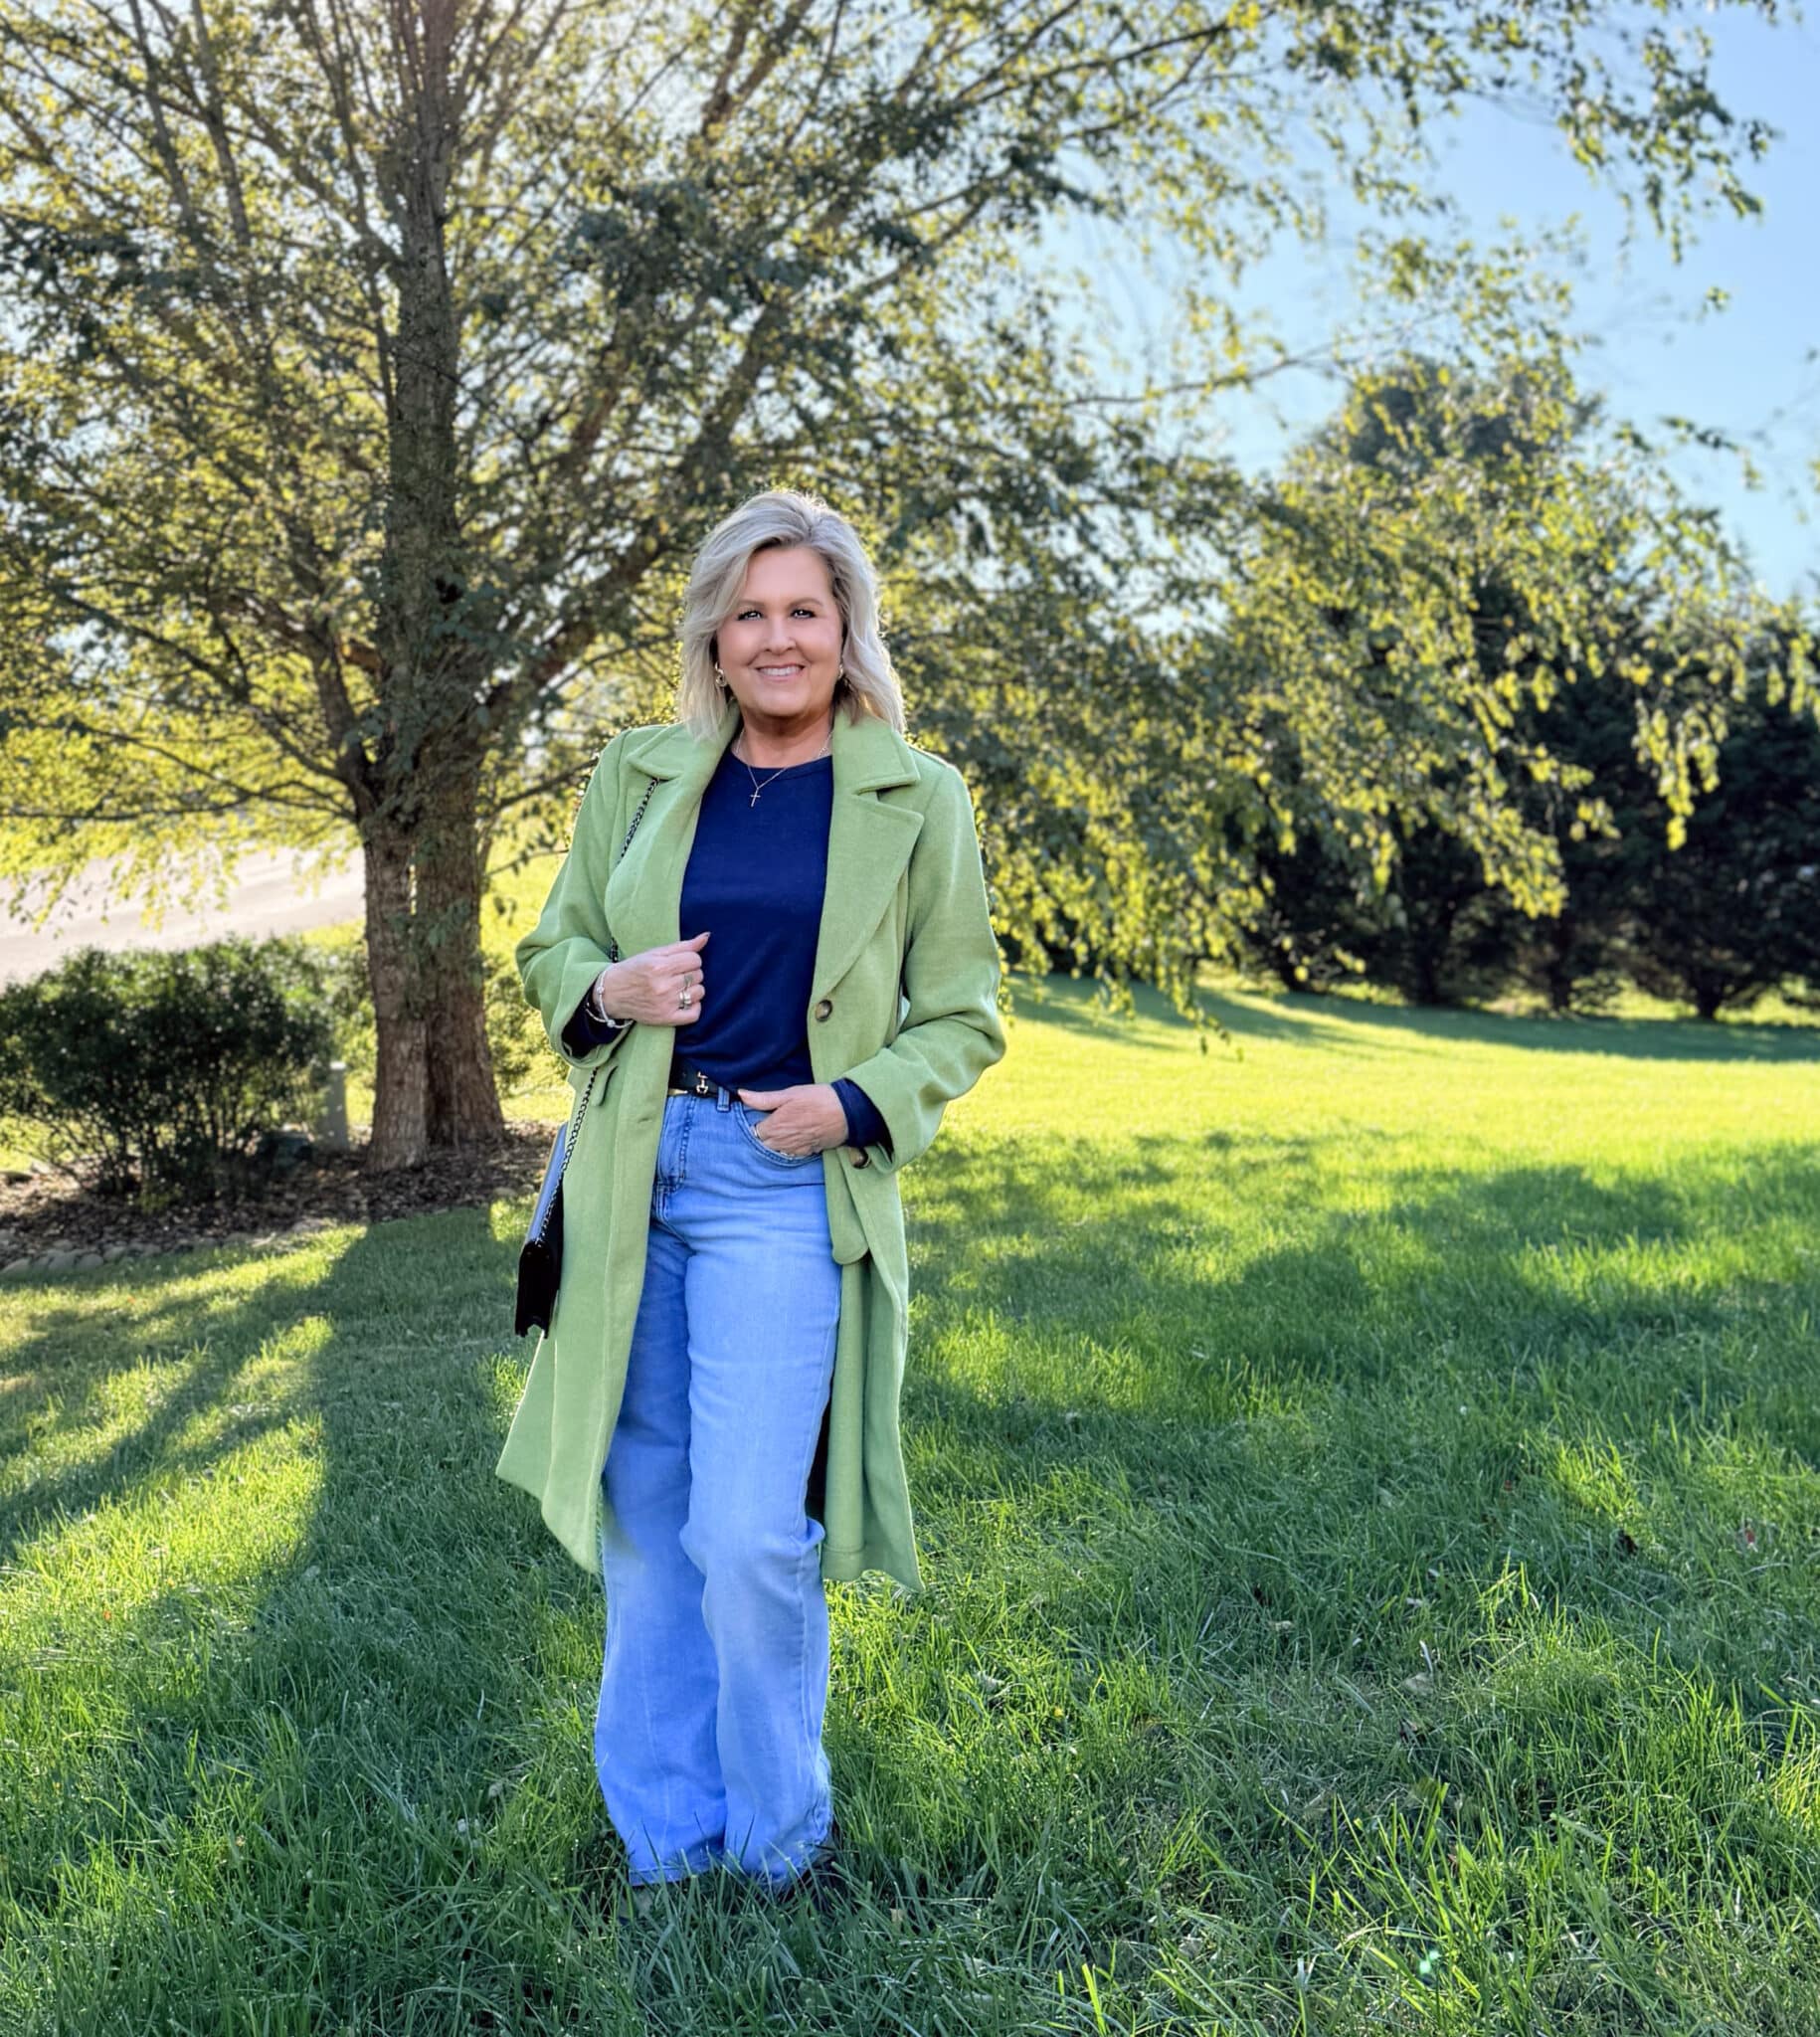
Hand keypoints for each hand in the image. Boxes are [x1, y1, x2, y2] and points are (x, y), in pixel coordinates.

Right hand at [593, 931, 709, 1027]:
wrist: (611, 993)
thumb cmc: (634, 970)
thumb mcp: (654, 953)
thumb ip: (682, 946)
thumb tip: (706, 937)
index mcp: (659, 966)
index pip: (695, 959)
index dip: (690, 959)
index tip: (680, 962)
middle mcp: (663, 986)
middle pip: (698, 975)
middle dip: (690, 972)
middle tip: (676, 975)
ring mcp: (665, 1004)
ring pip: (699, 992)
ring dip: (693, 989)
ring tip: (678, 987)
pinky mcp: (666, 1018)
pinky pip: (694, 1014)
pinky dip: (694, 1007)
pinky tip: (685, 1001)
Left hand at [736, 1081, 853, 1159]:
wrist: (847, 1113)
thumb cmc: (818, 1100)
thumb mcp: (789, 1094)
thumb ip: (763, 1099)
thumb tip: (741, 1095)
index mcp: (774, 1127)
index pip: (754, 1132)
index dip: (757, 1123)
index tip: (763, 1115)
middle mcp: (782, 1142)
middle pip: (763, 1144)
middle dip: (764, 1134)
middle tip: (773, 1121)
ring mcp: (795, 1150)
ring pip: (776, 1150)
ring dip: (776, 1142)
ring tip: (785, 1127)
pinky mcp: (807, 1152)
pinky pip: (791, 1153)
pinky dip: (789, 1146)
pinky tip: (796, 1135)